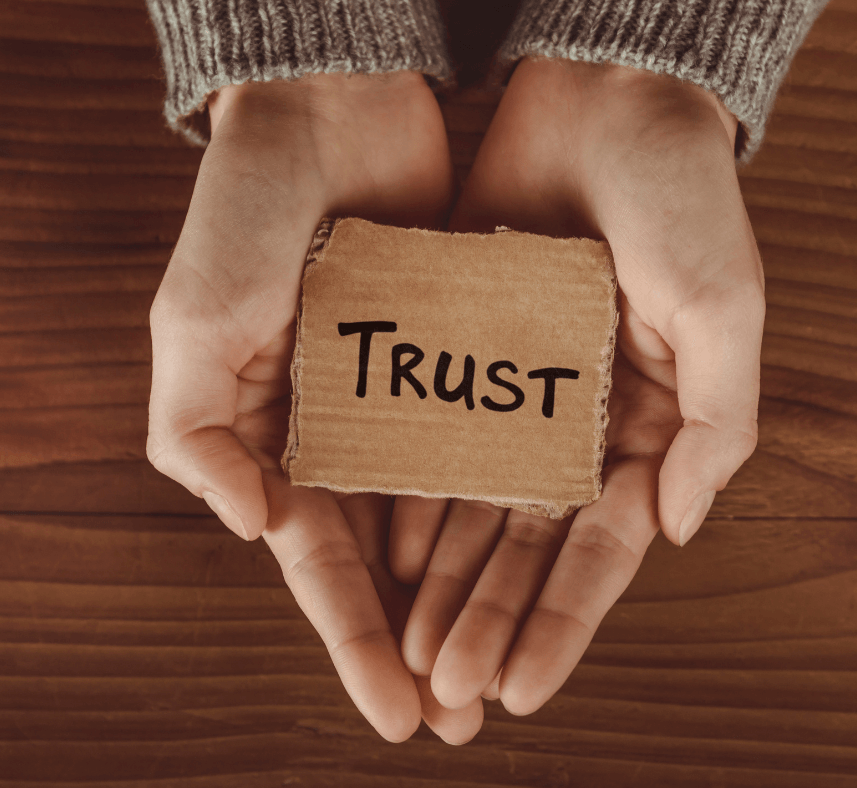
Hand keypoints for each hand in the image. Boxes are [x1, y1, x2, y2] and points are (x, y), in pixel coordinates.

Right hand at [146, 72, 481, 742]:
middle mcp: (350, 431)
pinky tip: (539, 555)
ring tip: (511, 663)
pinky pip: (495, 440)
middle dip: (424, 639)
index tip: (396, 715)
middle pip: (393, 560)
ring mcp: (413, 398)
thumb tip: (256, 530)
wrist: (330, 111)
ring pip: (452, 515)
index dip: (353, 642)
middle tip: (464, 715)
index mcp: (279, 438)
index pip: (321, 563)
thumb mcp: (193, 323)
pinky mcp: (467, 358)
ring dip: (477, 591)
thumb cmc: (246, 211)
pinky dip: (511, 499)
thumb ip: (200, 434)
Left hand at [392, 57, 763, 713]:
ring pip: (473, 504)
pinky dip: (411, 494)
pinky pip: (432, 436)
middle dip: (491, 618)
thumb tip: (674, 529)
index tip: (524, 687)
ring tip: (412, 646)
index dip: (563, 621)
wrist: (601, 99)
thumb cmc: (679, 194)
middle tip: (449, 688)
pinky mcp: (462, 354)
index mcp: (647, 422)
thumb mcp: (722, 306)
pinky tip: (387, 551)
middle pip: (527, 543)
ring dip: (445, 578)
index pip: (600, 548)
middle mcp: (578, 420)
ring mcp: (517, 391)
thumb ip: (715, 424)